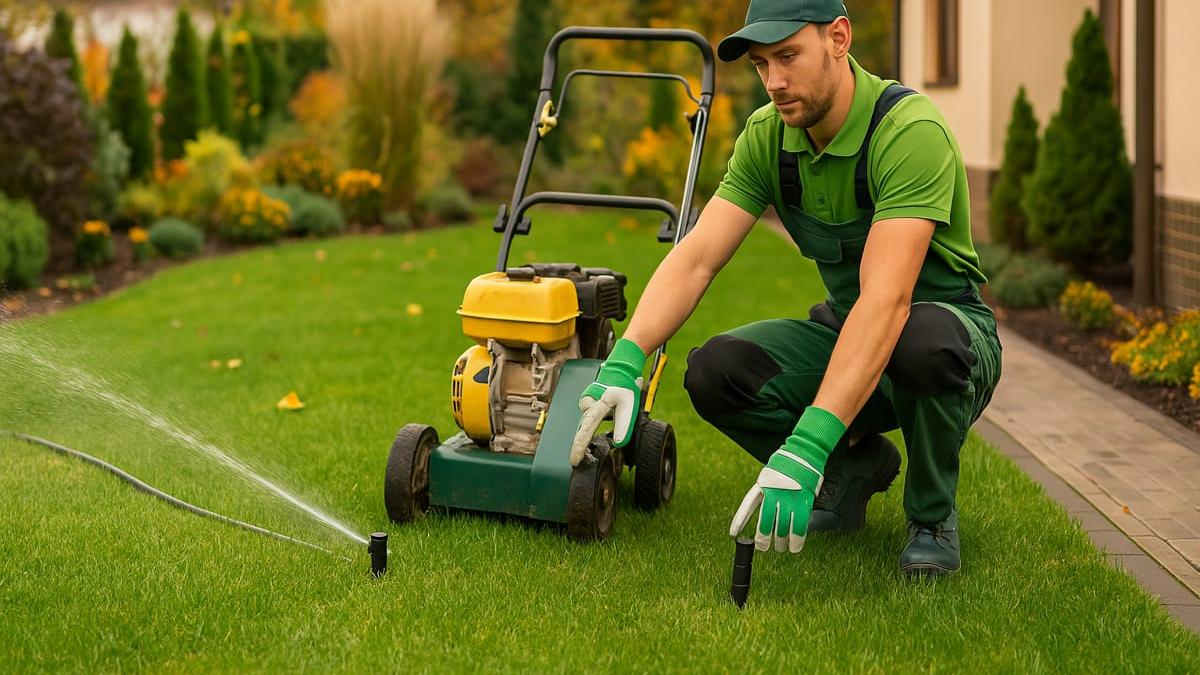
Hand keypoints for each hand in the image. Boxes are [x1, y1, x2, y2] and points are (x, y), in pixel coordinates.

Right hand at [569, 338, 645, 465]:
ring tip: (589, 441)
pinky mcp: (587, 404)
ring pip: (586, 424)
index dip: (579, 447)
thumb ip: (624, 425)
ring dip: (587, 435)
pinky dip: (589, 428)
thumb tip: (618, 443)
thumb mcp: (630, 405)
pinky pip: (587, 420)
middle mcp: (588, 404)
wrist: (620, 369)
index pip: (586, 430)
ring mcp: (585, 403)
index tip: (575, 461)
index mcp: (598, 405)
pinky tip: (597, 424)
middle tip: (578, 462)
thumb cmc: (625, 387)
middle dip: (580, 446)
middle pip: (582, 430)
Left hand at [729, 407, 845, 552]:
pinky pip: (800, 525)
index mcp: (763, 485)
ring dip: (781, 542)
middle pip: (766, 522)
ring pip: (783, 528)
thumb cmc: (786, 465)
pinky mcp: (805, 502)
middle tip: (762, 547)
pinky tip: (794, 547)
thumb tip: (766, 516)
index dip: (740, 521)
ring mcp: (790, 498)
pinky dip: (797, 539)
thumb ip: (766, 493)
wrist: (805, 452)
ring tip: (781, 548)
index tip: (733, 535)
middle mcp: (775, 493)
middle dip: (763, 539)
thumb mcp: (768, 476)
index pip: (747, 506)